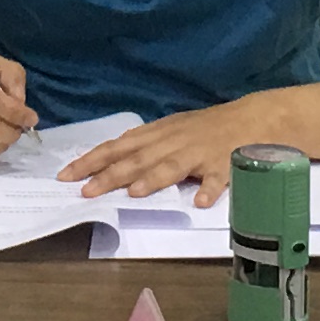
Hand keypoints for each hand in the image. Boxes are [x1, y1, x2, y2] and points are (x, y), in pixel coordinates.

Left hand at [63, 106, 256, 202]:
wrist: (253, 117)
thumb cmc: (206, 128)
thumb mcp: (170, 130)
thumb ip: (144, 145)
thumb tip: (111, 159)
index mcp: (158, 134)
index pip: (117, 147)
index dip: (91, 160)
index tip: (66, 175)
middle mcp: (173, 141)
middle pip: (138, 158)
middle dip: (110, 175)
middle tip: (86, 191)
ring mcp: (199, 153)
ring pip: (172, 166)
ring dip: (153, 179)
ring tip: (133, 193)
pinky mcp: (225, 164)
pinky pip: (218, 179)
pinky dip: (209, 190)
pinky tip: (200, 202)